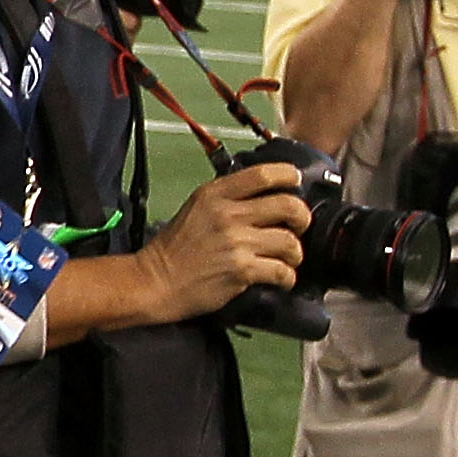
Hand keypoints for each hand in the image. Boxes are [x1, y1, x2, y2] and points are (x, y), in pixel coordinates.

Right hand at [141, 162, 308, 318]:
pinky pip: (281, 271)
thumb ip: (227, 199)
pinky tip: (280, 279)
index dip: (289, 177)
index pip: (264, 174)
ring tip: (287, 259)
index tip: (295, 184)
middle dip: (302, 218)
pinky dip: (287, 277)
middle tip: (298, 227)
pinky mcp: (241, 270)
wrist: (155, 282)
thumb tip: (263, 198)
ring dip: (295, 254)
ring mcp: (236, 242)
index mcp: (215, 194)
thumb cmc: (174, 250)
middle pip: (288, 206)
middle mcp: (227, 214)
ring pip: (290, 242)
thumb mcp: (195, 208)